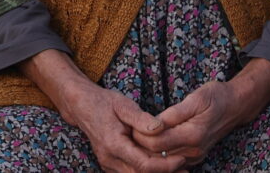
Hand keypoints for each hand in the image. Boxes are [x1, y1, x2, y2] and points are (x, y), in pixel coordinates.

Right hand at [61, 83, 186, 172]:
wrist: (83, 107)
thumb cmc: (104, 103)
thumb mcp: (123, 104)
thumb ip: (141, 118)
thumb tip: (159, 128)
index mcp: (113, 145)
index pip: (143, 165)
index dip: (165, 166)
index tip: (181, 159)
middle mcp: (109, 160)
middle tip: (186, 169)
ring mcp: (108, 164)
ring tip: (179, 170)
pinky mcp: (110, 165)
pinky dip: (146, 172)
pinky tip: (162, 166)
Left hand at [132, 59, 269, 165]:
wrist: (236, 106)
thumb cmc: (216, 96)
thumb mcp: (196, 97)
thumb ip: (174, 113)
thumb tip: (154, 123)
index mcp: (193, 135)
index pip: (156, 143)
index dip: (140, 135)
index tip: (131, 123)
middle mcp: (193, 151)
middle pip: (157, 155)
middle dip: (140, 144)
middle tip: (128, 129)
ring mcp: (195, 156)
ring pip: (163, 161)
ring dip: (148, 150)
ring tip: (136, 135)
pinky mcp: (195, 157)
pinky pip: (171, 161)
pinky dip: (159, 154)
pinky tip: (150, 143)